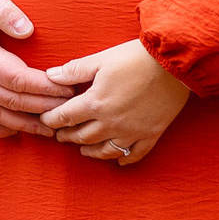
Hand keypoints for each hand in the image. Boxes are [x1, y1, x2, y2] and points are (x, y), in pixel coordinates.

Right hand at [0, 0, 72, 139]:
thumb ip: (3, 10)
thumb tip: (28, 30)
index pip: (18, 80)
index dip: (45, 88)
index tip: (68, 89)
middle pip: (12, 102)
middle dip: (44, 108)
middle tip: (70, 110)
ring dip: (26, 124)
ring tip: (51, 128)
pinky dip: (1, 126)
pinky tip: (18, 128)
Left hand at [39, 38, 190, 166]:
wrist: (173, 63)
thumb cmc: (135, 57)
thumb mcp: (101, 59)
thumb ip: (74, 71)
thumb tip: (51, 76)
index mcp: (96, 103)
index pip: (66, 116)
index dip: (52, 120)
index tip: (45, 120)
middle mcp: (111, 123)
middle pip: (83, 136)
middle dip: (68, 136)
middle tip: (60, 136)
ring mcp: (132, 132)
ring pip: (106, 150)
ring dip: (91, 151)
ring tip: (82, 150)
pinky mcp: (151, 134)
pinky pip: (135, 154)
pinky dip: (124, 160)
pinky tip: (118, 162)